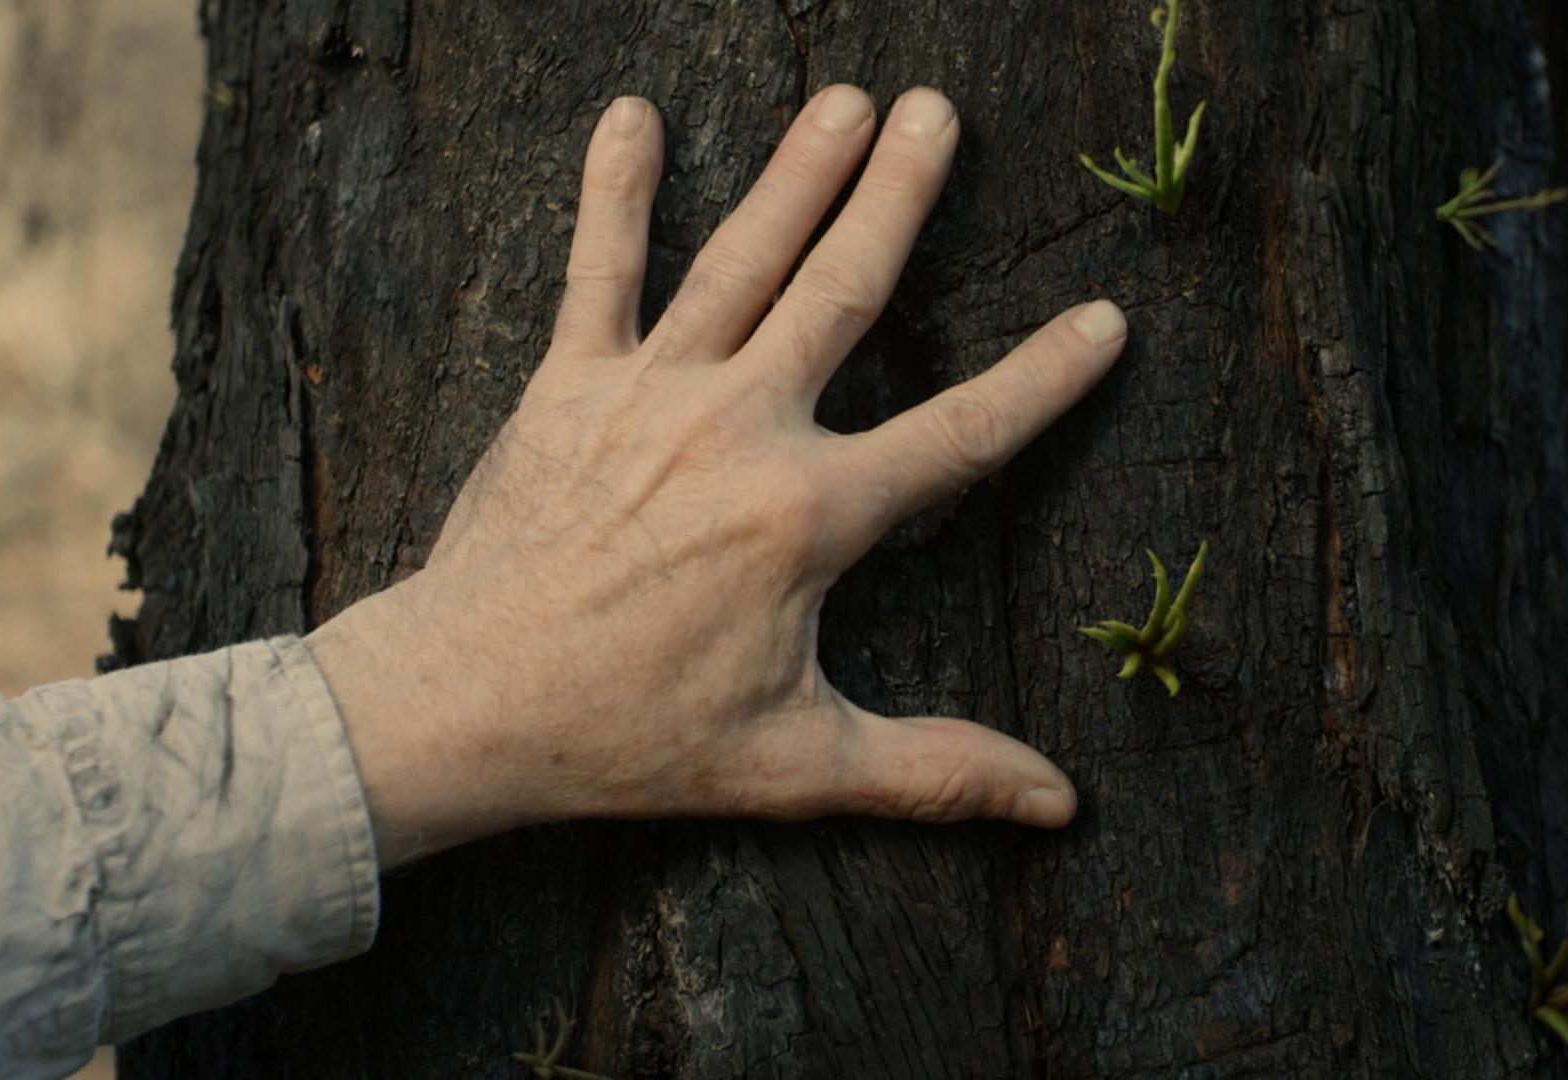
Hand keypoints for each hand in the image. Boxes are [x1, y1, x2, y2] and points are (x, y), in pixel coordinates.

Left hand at [305, 86, 1127, 867]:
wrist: (463, 705)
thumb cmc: (629, 736)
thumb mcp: (797, 766)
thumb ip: (934, 772)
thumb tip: (1057, 805)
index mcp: (808, 515)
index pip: (960, 436)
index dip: (1043, 379)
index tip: (1105, 318)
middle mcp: (740, 428)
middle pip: (844, 293)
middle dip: (901, 197)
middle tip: (942, 112)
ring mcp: (651, 394)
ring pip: (741, 260)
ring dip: (797, 172)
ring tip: (845, 98)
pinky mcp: (569, 385)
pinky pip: (598, 271)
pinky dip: (614, 192)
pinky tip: (631, 116)